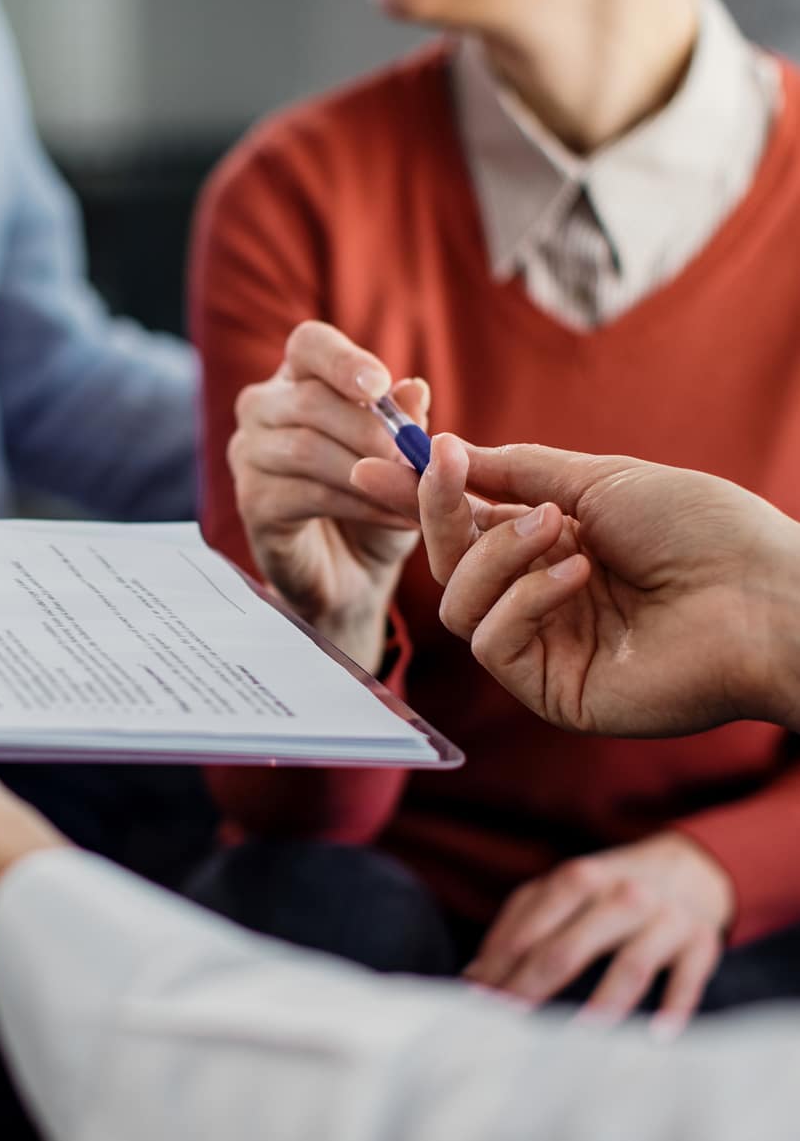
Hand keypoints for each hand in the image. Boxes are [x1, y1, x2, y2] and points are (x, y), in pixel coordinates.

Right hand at [229, 321, 429, 669]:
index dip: (342, 360)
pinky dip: (360, 505)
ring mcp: (249, 455)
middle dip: (370, 430)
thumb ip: (405, 423)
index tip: (379, 384)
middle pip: (309, 400)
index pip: (309, 345)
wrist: (354, 574)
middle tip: (415, 458)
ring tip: (414, 493)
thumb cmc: (376, 502)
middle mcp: (263, 409)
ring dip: (369, 471)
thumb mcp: (403, 459)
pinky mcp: (252, 502)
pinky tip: (397, 517)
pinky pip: (306, 494)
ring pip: (305, 448)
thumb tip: (412, 389)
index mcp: (299, 380)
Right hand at [352, 435, 799, 736]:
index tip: (379, 463)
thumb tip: (445, 452)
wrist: (765, 596)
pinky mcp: (550, 689)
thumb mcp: (598, 479)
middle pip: (448, 565)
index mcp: (554, 550)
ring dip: (495, 555)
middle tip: (442, 471)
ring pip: (458, 603)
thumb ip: (515, 472)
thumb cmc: (702, 530)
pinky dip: (523, 599)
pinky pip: (491, 641)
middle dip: (439, 515)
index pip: (467, 527)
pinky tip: (576, 575)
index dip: (421, 498)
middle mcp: (541, 599)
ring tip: (558, 530)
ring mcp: (544, 647)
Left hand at [464, 833, 732, 1029]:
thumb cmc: (608, 888)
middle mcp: (621, 895)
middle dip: (533, 988)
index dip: (500, 967)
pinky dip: (674, 1007)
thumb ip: (519, 924)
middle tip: (509, 1025)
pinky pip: (688, 979)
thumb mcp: (562, 891)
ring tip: (578, 1038)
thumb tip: (475, 976)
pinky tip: (657, 1038)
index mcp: (578, 878)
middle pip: (568, 948)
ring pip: (630, 965)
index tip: (478, 1001)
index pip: (529, 930)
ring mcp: (664, 919)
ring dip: (603, 1003)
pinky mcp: (700, 942)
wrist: (688, 869)